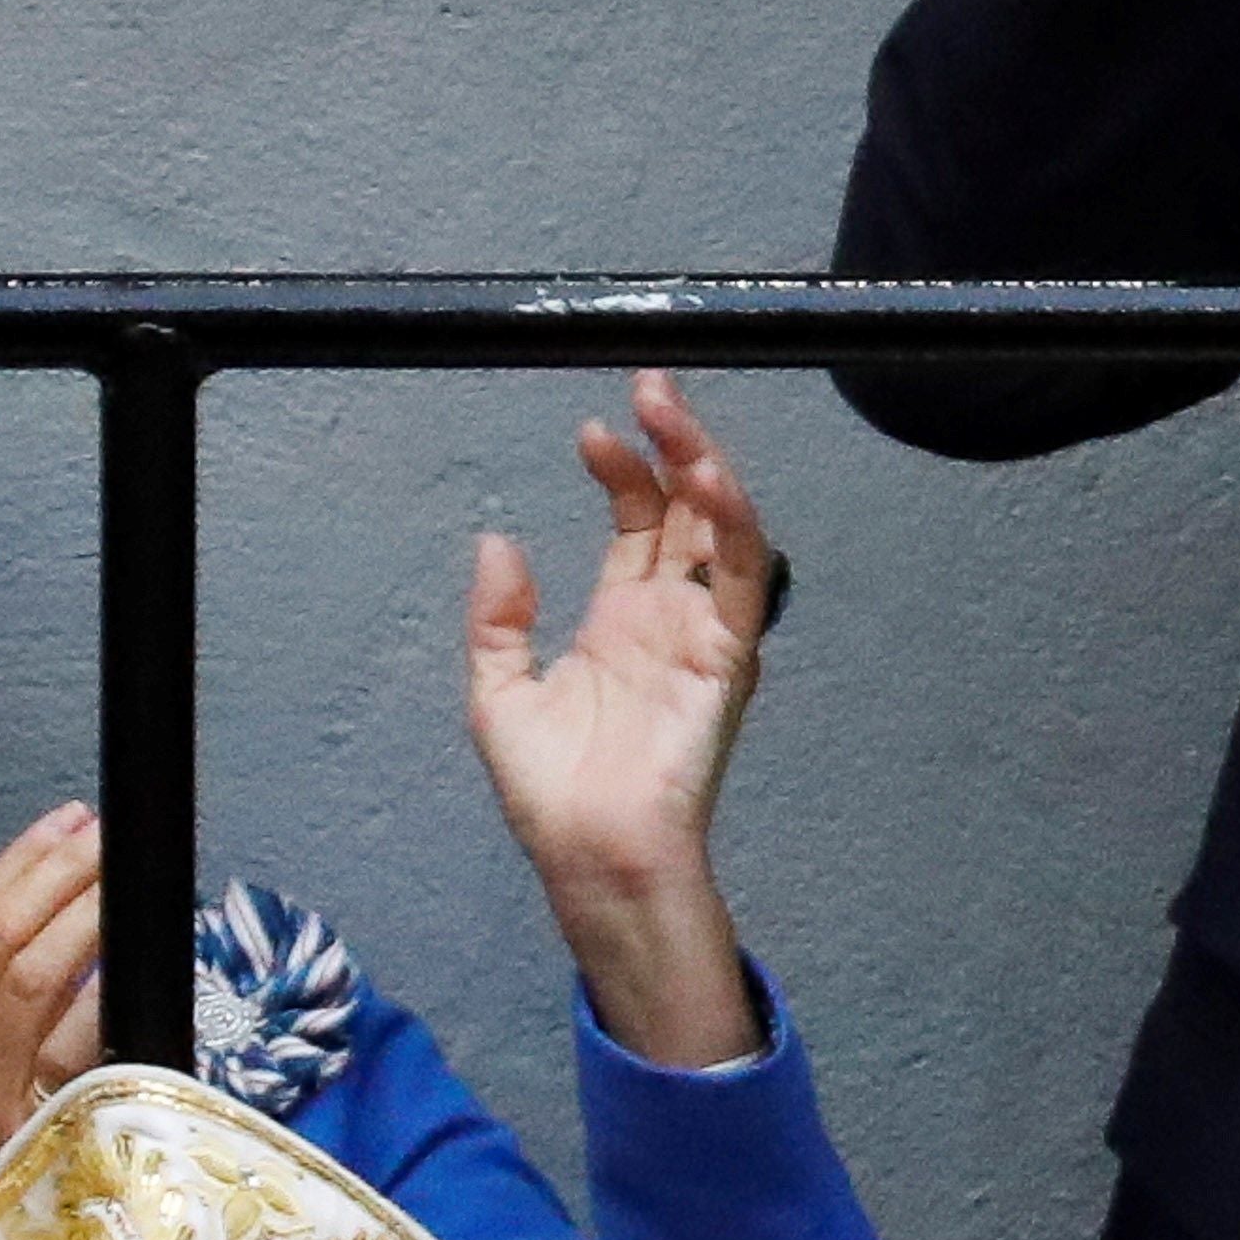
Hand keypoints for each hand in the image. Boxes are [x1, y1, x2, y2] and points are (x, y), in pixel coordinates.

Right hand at [0, 801, 104, 1198]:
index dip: (18, 866)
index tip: (68, 820)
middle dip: (55, 876)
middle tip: (106, 835)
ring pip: (31, 979)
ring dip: (84, 919)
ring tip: (123, 879)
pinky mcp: (30, 1132)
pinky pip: (67, 1045)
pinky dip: (98, 996)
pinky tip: (128, 963)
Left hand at [465, 373, 769, 1070]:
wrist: (588, 853)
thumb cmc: (552, 792)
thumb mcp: (498, 692)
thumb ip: (499, 618)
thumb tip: (496, 541)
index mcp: (620, 619)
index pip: (636, 521)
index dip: (621, 470)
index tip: (592, 432)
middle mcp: (669, 616)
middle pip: (684, 510)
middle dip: (672, 443)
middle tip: (650, 386)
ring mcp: (702, 633)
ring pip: (722, 530)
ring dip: (705, 467)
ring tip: (674, 415)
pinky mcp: (727, 657)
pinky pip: (743, 579)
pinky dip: (733, 526)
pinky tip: (708, 479)